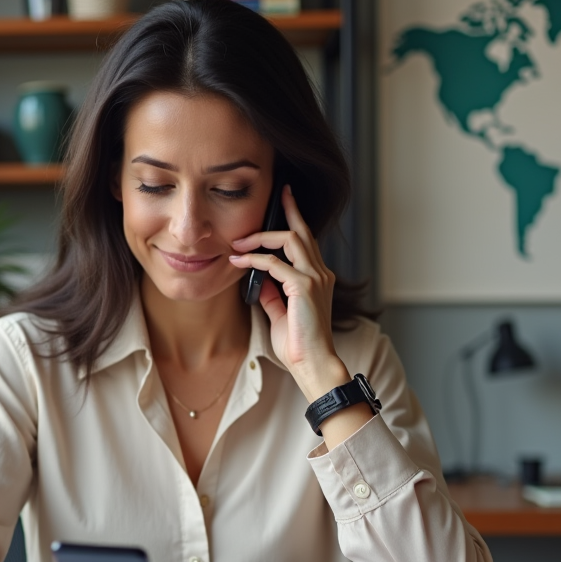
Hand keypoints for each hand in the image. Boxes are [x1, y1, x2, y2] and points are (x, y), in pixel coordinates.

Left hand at [228, 185, 348, 399]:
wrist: (313, 364)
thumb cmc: (297, 343)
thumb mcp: (280, 312)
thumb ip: (273, 292)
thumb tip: (258, 276)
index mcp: (318, 278)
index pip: (306, 241)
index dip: (295, 219)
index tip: (285, 200)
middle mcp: (320, 274)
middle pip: (302, 232)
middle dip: (287, 211)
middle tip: (272, 197)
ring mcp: (315, 279)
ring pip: (290, 240)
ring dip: (261, 237)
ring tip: (239, 242)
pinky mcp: (304, 287)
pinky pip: (275, 264)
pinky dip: (255, 259)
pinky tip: (239, 261)